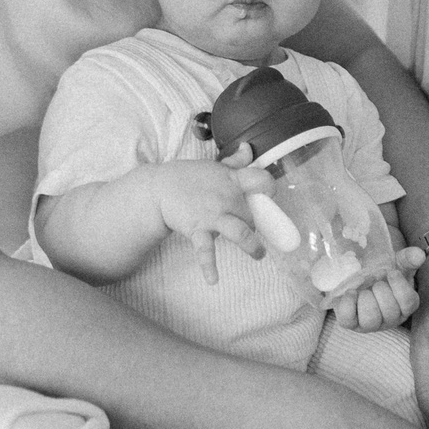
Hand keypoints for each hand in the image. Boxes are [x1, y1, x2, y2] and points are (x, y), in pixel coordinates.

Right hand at [144, 162, 271, 283]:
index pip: (261, 180)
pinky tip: (213, 280)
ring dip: (252, 246)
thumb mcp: (213, 167)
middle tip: (248, 227)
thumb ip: (235, 161)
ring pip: (241, 233)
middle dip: (253, 223)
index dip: (269, 188)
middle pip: (253, 215)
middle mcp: (227, 197)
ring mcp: (213, 215)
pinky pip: (205, 251)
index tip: (269, 196)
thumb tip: (250, 148)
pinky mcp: (198, 230)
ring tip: (259, 254)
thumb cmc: (190, 178)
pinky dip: (209, 267)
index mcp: (232, 180)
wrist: (159, 188)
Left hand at [322, 248, 424, 330]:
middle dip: (380, 290)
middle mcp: (390, 319)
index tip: (391, 272)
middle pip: (389, 311)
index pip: (409, 302)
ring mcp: (370, 324)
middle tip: (376, 280)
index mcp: (405, 306)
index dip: (399, 286)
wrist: (358, 277)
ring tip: (364, 289)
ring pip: (370, 319)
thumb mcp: (397, 263)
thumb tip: (420, 254)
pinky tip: (351, 292)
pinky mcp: (351, 323)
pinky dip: (348, 302)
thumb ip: (409, 258)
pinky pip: (348, 319)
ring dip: (366, 299)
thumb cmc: (382, 274)